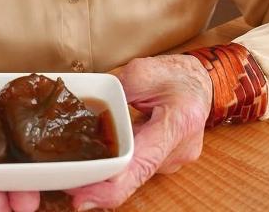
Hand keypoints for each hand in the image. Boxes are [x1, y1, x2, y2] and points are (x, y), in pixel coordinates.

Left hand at [68, 54, 211, 210]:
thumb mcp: (141, 71)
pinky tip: (100, 161)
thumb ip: (117, 92)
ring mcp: (176, 160)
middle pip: (135, 173)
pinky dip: (121, 166)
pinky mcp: (168, 162)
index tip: (83, 197)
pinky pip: (140, 168)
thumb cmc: (174, 73)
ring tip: (80, 167)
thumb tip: (89, 111)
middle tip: (68, 183)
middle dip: (101, 182)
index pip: (142, 162)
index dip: (112, 185)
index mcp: (178, 121)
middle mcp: (180, 148)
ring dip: (111, 172)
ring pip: (136, 172)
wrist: (200, 82)